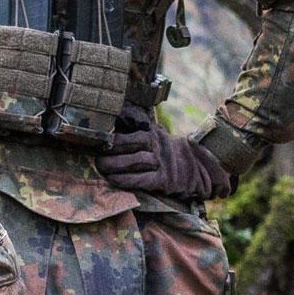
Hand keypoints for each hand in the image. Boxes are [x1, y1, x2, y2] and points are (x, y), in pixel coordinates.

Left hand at [104, 118, 230, 199]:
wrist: (197, 168)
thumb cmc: (167, 152)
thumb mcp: (155, 133)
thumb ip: (137, 124)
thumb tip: (116, 114)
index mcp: (154, 133)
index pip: (134, 130)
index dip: (116, 135)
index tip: (100, 137)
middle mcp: (159, 146)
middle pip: (135, 144)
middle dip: (114, 149)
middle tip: (96, 155)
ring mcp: (162, 163)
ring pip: (137, 162)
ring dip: (117, 165)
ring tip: (101, 167)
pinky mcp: (164, 180)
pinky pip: (143, 180)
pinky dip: (128, 181)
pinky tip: (114, 181)